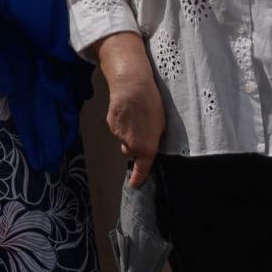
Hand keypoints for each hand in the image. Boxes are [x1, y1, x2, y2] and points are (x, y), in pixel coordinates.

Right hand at [99, 41, 164, 187]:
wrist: (132, 87)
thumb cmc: (152, 104)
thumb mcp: (161, 124)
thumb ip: (154, 139)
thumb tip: (150, 143)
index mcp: (146, 148)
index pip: (141, 169)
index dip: (138, 178)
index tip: (134, 185)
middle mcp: (130, 145)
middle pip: (130, 152)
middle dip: (134, 146)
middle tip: (141, 131)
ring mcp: (118, 134)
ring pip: (123, 138)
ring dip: (128, 131)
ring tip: (136, 115)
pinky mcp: (110, 123)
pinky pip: (117, 127)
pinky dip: (122, 122)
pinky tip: (127, 110)